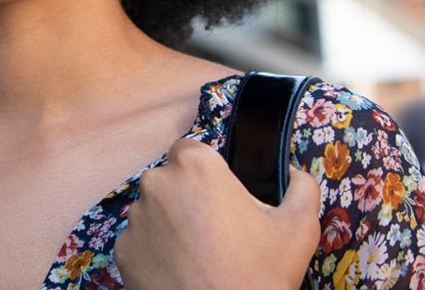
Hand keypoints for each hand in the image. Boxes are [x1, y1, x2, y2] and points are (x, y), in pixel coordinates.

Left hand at [115, 138, 320, 289]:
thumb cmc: (260, 275)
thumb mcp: (300, 228)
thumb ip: (302, 186)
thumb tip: (293, 172)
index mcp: (196, 167)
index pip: (190, 149)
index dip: (206, 171)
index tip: (221, 195)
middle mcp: (156, 184)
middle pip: (169, 179)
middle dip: (188, 197)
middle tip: (216, 229)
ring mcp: (135, 219)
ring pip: (153, 210)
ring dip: (171, 223)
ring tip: (200, 254)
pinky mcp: (122, 251)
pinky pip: (141, 240)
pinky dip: (156, 251)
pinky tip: (181, 270)